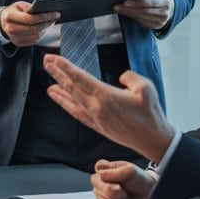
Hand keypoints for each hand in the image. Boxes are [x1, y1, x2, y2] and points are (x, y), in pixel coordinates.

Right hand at [0, 1, 58, 46]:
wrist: (4, 22)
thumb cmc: (14, 11)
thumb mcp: (19, 5)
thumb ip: (28, 6)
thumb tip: (37, 8)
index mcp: (9, 16)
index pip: (29, 18)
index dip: (43, 17)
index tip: (54, 14)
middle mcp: (10, 28)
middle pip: (33, 28)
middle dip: (46, 23)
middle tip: (54, 18)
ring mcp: (13, 37)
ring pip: (34, 35)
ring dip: (44, 29)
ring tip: (49, 22)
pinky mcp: (18, 43)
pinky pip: (33, 41)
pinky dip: (40, 35)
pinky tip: (42, 29)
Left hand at [42, 55, 175, 161]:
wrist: (153, 140)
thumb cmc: (151, 114)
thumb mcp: (145, 87)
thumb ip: (130, 77)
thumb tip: (121, 77)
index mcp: (106, 96)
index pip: (80, 77)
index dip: (65, 67)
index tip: (54, 59)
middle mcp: (96, 108)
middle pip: (71, 87)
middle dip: (57, 73)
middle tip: (46, 62)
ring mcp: (96, 118)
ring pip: (72, 101)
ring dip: (59, 90)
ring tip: (49, 83)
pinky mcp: (98, 126)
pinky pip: (77, 113)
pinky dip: (67, 105)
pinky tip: (62, 101)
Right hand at [91, 160, 153, 198]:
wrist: (149, 193)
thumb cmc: (139, 179)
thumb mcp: (130, 170)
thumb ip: (115, 172)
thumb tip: (101, 175)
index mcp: (103, 171)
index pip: (95, 179)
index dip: (107, 185)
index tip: (119, 184)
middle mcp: (100, 184)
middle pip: (100, 194)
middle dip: (117, 195)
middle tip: (125, 191)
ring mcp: (102, 198)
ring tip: (127, 198)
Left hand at [114, 0, 171, 29]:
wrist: (171, 7)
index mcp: (166, 2)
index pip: (149, 2)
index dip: (136, 3)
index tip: (124, 2)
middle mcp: (164, 14)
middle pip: (143, 11)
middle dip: (128, 9)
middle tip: (116, 6)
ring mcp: (161, 22)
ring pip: (140, 18)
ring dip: (128, 13)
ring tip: (118, 9)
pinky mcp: (156, 27)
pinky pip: (141, 22)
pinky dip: (132, 17)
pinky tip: (125, 13)